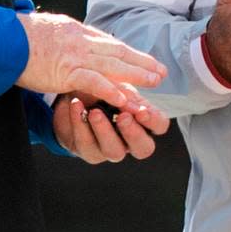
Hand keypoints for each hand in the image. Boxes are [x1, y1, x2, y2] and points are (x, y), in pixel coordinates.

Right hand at [16, 12, 167, 109]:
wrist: (3, 38)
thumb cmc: (19, 35)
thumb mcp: (49, 28)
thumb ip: (65, 34)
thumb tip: (72, 32)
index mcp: (77, 32)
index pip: (109, 42)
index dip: (129, 52)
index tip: (144, 59)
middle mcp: (81, 41)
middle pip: (118, 51)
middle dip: (142, 62)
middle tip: (161, 71)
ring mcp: (75, 55)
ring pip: (113, 65)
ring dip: (137, 74)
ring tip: (155, 82)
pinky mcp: (66, 71)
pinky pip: (95, 82)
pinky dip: (111, 90)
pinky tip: (126, 99)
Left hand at [52, 85, 169, 163]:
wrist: (71, 96)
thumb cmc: (100, 89)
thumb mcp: (115, 85)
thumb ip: (128, 89)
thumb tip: (149, 81)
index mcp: (142, 120)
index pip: (159, 126)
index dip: (154, 121)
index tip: (142, 110)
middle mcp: (130, 139)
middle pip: (143, 148)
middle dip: (133, 133)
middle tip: (123, 116)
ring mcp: (109, 148)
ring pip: (114, 151)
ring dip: (104, 130)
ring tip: (94, 112)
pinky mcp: (87, 151)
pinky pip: (86, 144)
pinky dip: (80, 124)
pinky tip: (76, 106)